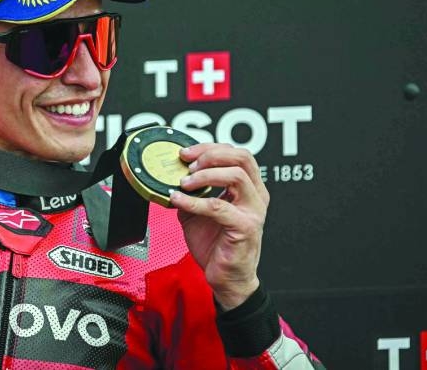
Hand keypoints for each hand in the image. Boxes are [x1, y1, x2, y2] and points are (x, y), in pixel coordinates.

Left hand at [169, 143, 268, 310]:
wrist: (226, 278)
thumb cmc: (217, 245)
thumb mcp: (199, 211)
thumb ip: (191, 192)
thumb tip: (170, 176)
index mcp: (249, 188)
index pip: (236, 154)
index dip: (210, 148)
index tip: (186, 152)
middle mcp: (256, 196)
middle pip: (241, 158)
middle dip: (210, 154)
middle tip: (187, 163)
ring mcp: (253, 212)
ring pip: (235, 177)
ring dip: (205, 175)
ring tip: (184, 182)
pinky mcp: (245, 228)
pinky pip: (218, 207)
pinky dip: (194, 201)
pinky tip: (179, 200)